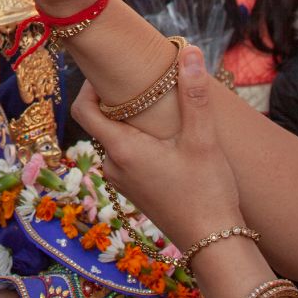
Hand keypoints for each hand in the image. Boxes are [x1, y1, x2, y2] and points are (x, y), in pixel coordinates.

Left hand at [71, 43, 245, 243]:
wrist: (215, 245)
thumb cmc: (207, 192)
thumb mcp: (203, 139)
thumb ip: (194, 94)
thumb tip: (188, 52)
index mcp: (121, 149)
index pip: (83, 110)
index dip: (87, 85)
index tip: (108, 69)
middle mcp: (114, 166)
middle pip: (102, 122)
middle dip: (119, 100)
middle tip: (143, 82)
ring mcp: (123, 182)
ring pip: (117, 140)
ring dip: (132, 123)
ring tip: (160, 109)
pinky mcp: (135, 192)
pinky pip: (127, 157)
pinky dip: (139, 142)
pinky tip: (167, 139)